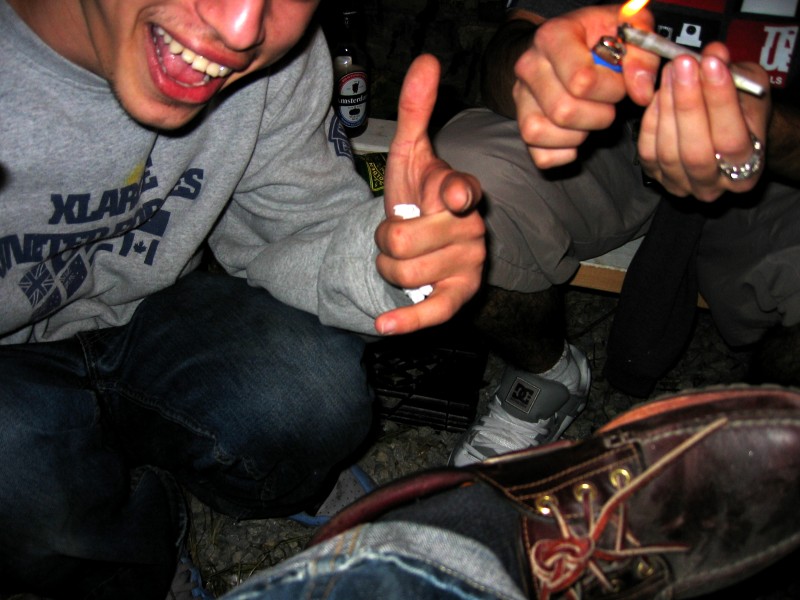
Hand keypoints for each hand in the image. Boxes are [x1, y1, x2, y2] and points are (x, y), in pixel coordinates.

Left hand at [373, 54, 484, 334]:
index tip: (453, 198)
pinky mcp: (458, 297)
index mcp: (458, 191)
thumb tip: (427, 59)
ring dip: (387, 266)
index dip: (453, 194)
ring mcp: (467, 264)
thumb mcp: (411, 155)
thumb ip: (417, 110)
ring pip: (400, 270)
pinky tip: (383, 327)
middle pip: (400, 239)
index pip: (459, 191)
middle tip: (397, 234)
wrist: (424, 241)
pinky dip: (407, 321)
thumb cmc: (417, 196)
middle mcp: (469, 229)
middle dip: (383, 239)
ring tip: (403, 258)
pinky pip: (431, 311)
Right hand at [512, 4, 658, 167]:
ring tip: (591, 117)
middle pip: (563, 111)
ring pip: (541, 133)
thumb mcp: (629, 29)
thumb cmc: (601, 37)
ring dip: (579, 135)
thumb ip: (643, 54)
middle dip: (599, 115)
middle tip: (607, 102)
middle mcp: (530, 66)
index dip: (612, 89)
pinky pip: (540, 155)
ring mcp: (521, 97)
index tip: (620, 81)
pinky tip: (577, 135)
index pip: (582, 80)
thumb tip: (641, 93)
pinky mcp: (521, 124)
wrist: (569, 45)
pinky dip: (564, 153)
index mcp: (553, 37)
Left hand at [636, 43, 770, 200]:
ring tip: (671, 72)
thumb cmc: (741, 110)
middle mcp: (714, 186)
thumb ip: (736, 73)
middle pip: (695, 151)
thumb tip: (714, 53)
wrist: (727, 132)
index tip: (711, 64)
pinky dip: (651, 119)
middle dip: (687, 103)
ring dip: (667, 106)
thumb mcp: (749, 87)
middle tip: (683, 64)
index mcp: (748, 169)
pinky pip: (647, 149)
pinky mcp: (656, 176)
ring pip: (668, 151)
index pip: (731, 140)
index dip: (720, 101)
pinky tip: (658, 94)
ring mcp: (682, 185)